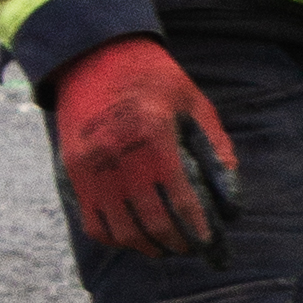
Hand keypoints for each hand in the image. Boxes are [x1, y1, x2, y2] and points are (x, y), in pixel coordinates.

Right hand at [50, 38, 237, 254]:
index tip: (210, 243)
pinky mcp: (73, 172)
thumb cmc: (153, 78)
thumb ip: (214, 145)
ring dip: (146, 246)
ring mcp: (91, 167)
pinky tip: (134, 235)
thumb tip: (229, 191)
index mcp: (154, 136)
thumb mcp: (193, 101)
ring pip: (121, 230)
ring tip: (165, 245)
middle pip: (151, 222)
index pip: (180, 199)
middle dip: (176, 242)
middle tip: (191, 247)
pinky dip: (116, 237)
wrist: (95, 55)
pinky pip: (94, 222)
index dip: (198, 227)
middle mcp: (119, 156)